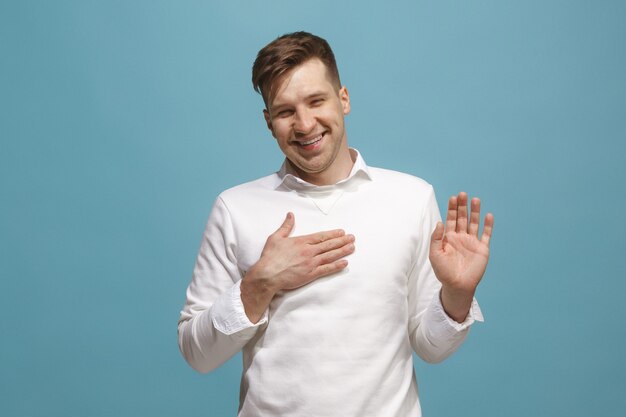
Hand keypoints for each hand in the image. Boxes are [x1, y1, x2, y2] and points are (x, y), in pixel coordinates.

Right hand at [241, 212, 354, 321]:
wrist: (268, 275)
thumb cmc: (270, 257)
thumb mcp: (276, 237)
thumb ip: (286, 226)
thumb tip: (290, 214)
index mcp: (301, 241)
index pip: (321, 236)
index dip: (333, 234)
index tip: (342, 232)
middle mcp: (309, 251)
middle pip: (329, 244)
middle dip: (342, 241)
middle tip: (352, 238)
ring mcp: (311, 263)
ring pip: (330, 255)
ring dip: (343, 251)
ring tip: (352, 247)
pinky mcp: (310, 274)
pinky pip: (327, 269)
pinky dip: (336, 266)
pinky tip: (345, 263)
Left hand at [429, 192, 493, 321]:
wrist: (457, 286)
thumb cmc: (444, 272)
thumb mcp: (434, 254)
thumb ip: (436, 238)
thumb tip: (440, 222)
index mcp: (449, 238)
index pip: (450, 219)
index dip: (451, 208)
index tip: (453, 197)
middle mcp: (461, 237)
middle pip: (462, 218)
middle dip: (462, 206)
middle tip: (463, 194)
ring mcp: (472, 242)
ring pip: (474, 223)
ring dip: (475, 212)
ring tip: (475, 200)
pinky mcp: (482, 249)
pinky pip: (486, 235)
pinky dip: (488, 225)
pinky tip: (489, 215)